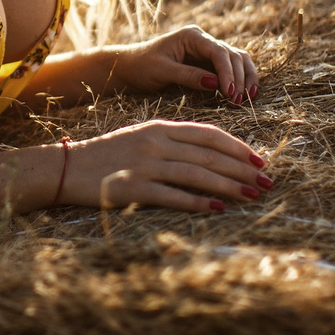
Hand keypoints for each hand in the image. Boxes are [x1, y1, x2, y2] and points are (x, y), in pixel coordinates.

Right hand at [60, 120, 270, 211]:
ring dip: (229, 185)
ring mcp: (145, 165)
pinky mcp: (134, 189)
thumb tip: (212, 153)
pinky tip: (218, 207)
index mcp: (159, 127)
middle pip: (209, 155)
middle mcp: (155, 143)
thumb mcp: (142, 136)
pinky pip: (173, 196)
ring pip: (197, 174)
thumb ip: (173, 141)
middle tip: (267, 182)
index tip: (260, 159)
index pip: (209, 134)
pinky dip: (198, 201)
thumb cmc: (108, 154)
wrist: (67, 167)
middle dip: (243, 169)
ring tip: (252, 195)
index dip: (238, 147)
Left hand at [113, 25, 259, 104]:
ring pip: (237, 60)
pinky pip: (231, 69)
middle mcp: (203, 40)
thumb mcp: (162, 71)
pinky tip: (246, 93)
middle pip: (233, 55)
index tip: (230, 93)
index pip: (218, 51)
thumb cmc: (142, 66)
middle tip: (238, 101)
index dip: (228, 72)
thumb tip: (216, 84)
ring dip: (245, 77)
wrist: (129, 67)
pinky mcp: (208, 63)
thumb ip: (188, 75)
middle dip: (239, 77)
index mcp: (191, 36)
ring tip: (248, 98)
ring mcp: (207, 51)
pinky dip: (241, 79)